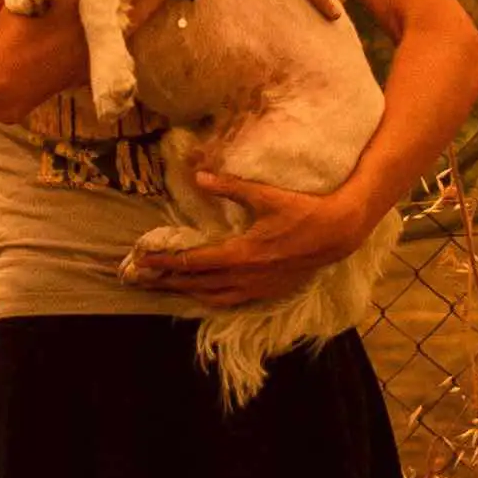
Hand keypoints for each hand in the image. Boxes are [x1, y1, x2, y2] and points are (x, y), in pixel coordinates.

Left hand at [120, 169, 368, 306]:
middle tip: (140, 279)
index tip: (142, 261)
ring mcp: (257, 288)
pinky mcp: (268, 292)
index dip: (165, 262)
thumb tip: (199, 176)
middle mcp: (244, 276)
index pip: (193, 261)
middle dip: (167, 281)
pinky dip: (210, 298)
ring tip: (165, 288)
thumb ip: (230, 187)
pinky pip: (231, 301)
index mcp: (240, 253)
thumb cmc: (302, 211)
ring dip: (186, 292)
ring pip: (212, 297)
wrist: (337, 234)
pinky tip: (203, 294)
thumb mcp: (265, 195)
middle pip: (196, 284)